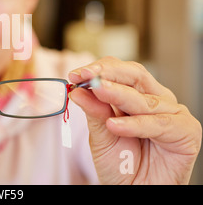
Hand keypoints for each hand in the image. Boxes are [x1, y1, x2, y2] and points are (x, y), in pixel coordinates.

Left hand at [69, 56, 201, 183]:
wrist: (134, 193)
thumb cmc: (120, 165)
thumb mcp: (100, 135)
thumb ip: (93, 112)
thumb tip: (78, 91)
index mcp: (136, 95)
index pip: (119, 72)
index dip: (98, 69)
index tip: (75, 74)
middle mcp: (155, 100)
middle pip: (135, 75)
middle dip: (108, 74)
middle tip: (86, 76)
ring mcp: (172, 114)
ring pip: (144, 99)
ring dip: (118, 94)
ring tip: (97, 92)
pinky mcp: (186, 132)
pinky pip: (159, 123)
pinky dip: (136, 124)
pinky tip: (114, 125)